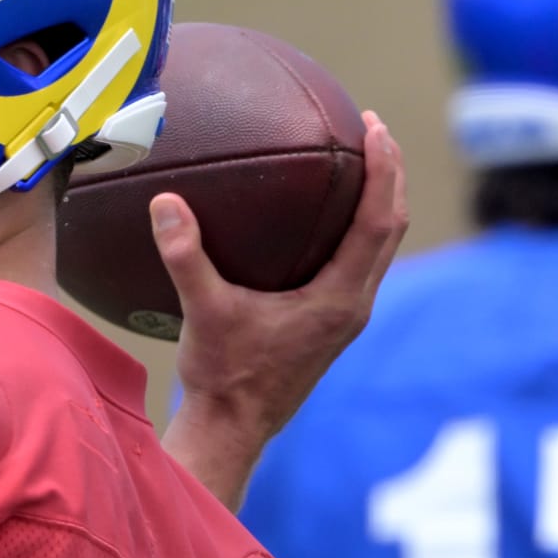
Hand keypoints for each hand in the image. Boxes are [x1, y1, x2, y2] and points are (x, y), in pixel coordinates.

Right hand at [155, 110, 407, 503]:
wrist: (233, 428)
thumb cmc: (224, 376)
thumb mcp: (203, 311)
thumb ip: (185, 256)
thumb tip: (166, 202)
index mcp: (339, 299)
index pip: (379, 222)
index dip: (385, 171)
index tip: (376, 128)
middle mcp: (353, 305)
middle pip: (391, 228)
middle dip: (390, 175)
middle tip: (373, 129)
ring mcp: (345, 316)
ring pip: (379, 247)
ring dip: (378, 201)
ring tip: (361, 162)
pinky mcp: (330, 323)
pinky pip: (356, 262)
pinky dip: (354, 228)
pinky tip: (321, 216)